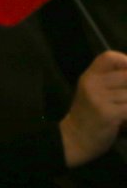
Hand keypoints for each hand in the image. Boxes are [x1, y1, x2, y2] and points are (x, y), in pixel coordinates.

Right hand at [60, 51, 126, 166]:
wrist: (75, 139)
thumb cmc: (88, 115)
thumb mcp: (93, 92)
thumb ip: (111, 82)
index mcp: (89, 76)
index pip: (109, 57)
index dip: (126, 61)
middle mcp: (92, 84)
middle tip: (126, 98)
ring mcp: (99, 98)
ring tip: (125, 109)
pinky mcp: (108, 114)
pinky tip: (126, 120)